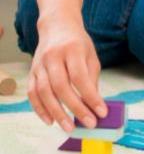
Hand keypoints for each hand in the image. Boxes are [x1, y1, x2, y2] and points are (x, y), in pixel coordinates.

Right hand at [28, 14, 106, 132]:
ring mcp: (39, 64)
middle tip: (88, 124)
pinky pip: (32, 93)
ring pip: (44, 91)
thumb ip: (92, 78)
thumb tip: (94, 105)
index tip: (101, 112)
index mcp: (72, 49)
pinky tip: (50, 121)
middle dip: (75, 108)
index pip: (80, 77)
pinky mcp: (32, 71)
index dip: (90, 96)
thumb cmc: (78, 43)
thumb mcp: (90, 55)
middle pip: (61, 86)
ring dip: (57, 112)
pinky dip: (40, 109)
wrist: (57, 26)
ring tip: (69, 127)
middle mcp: (53, 56)